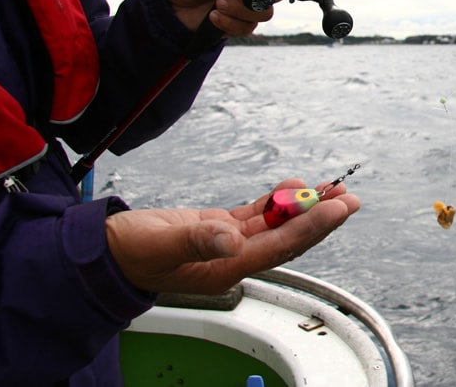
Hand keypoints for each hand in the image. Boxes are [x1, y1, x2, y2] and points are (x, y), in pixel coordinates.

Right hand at [105, 178, 357, 294]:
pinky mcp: (220, 229)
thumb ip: (196, 242)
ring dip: (305, 207)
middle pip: (288, 237)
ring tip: (334, 188)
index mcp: (225, 268)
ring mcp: (229, 244)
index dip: (311, 227)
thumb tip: (232, 240)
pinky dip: (278, 201)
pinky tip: (295, 186)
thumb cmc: (128, 253)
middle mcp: (234, 258)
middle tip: (350, 198)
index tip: (337, 208)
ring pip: (277, 224)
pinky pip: (258, 215)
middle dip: (321, 218)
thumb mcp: (159, 246)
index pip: (279, 246)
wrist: (105, 251)